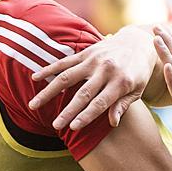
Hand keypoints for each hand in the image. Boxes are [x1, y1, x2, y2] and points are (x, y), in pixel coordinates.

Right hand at [29, 25, 156, 130]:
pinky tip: (35, 78)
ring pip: (67, 77)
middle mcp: (106, 70)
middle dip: (68, 111)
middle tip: (56, 126)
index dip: (86, 116)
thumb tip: (113, 123)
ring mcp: (94, 60)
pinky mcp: (86, 52)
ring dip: (49, 92)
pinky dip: (49, 70)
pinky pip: (64, 62)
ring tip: (33, 105)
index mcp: (121, 82)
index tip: (73, 128)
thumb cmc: (138, 73)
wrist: (138, 43)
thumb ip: (123, 105)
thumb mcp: (137, 90)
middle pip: (83, 94)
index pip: (100, 103)